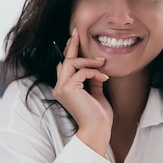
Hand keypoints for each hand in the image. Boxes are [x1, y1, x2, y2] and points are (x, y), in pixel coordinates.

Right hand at [52, 28, 111, 155]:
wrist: (98, 130)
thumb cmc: (98, 115)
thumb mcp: (96, 92)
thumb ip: (92, 79)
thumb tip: (94, 67)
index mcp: (65, 89)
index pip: (64, 65)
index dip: (69, 50)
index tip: (74, 37)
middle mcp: (59, 87)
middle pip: (65, 60)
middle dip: (73, 45)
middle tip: (78, 32)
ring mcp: (62, 88)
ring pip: (72, 63)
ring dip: (89, 61)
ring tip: (102, 64)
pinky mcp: (68, 89)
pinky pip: (81, 72)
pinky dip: (94, 73)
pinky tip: (103, 79)